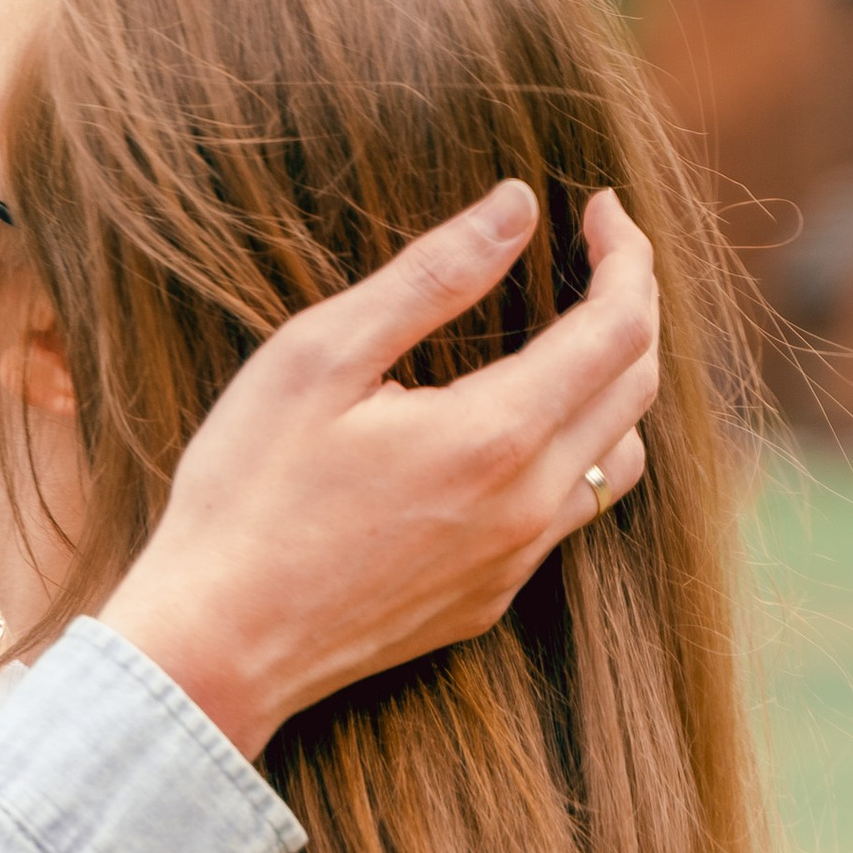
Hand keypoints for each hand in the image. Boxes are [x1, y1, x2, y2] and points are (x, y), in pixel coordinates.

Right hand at [103, 183, 655, 757]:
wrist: (215, 646)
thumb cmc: (247, 493)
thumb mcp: (318, 357)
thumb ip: (430, 277)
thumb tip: (518, 207)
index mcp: (496, 436)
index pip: (619, 327)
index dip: (626, 255)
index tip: (601, 207)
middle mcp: (528, 506)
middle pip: (636, 388)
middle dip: (631, 304)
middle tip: (595, 253)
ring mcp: (514, 563)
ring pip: (621, 460)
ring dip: (614, 385)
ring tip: (569, 336)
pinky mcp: (488, 600)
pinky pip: (569, 515)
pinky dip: (574, 451)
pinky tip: (515, 429)